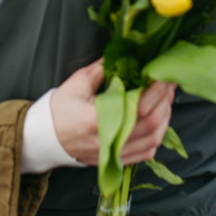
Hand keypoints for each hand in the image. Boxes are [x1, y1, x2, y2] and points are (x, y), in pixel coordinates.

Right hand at [51, 60, 175, 165]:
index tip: (164, 75)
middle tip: (170, 83)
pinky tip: (159, 121)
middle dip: (166, 101)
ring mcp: (114, 153)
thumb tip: (125, 56)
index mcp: (98, 120)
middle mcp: (110, 141)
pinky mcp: (116, 160)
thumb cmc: (60, 110)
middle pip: (152, 123)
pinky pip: (146, 153)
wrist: (46, 137)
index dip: (158, 90)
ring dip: (165, 118)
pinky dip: (157, 137)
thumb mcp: (77, 83)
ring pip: (153, 140)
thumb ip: (102, 69)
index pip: (140, 106)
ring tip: (166, 99)